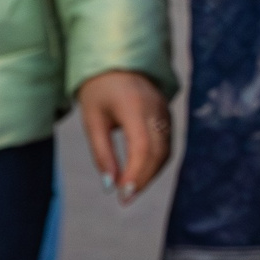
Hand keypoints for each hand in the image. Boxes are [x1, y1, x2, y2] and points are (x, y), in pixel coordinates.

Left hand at [77, 69, 170, 203]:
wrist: (116, 60)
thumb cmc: (98, 90)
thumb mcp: (92, 120)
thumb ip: (102, 153)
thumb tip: (110, 186)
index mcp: (135, 106)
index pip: (143, 147)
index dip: (136, 175)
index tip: (122, 195)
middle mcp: (156, 108)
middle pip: (158, 152)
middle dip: (144, 179)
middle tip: (125, 199)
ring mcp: (165, 110)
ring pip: (166, 150)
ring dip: (150, 173)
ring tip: (130, 189)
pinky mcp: (167, 114)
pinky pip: (166, 143)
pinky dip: (155, 162)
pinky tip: (139, 173)